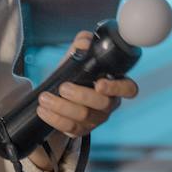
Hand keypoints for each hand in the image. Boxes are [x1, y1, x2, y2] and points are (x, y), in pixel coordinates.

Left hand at [29, 30, 138, 170]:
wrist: (58, 96)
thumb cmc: (73, 76)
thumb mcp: (76, 59)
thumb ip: (81, 47)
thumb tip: (85, 41)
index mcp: (114, 84)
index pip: (128, 88)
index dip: (117, 88)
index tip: (99, 84)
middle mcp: (109, 104)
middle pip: (103, 104)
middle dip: (81, 95)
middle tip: (63, 87)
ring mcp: (96, 119)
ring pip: (84, 116)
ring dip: (62, 106)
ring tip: (45, 98)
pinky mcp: (82, 130)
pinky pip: (70, 127)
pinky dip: (54, 118)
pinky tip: (43, 110)